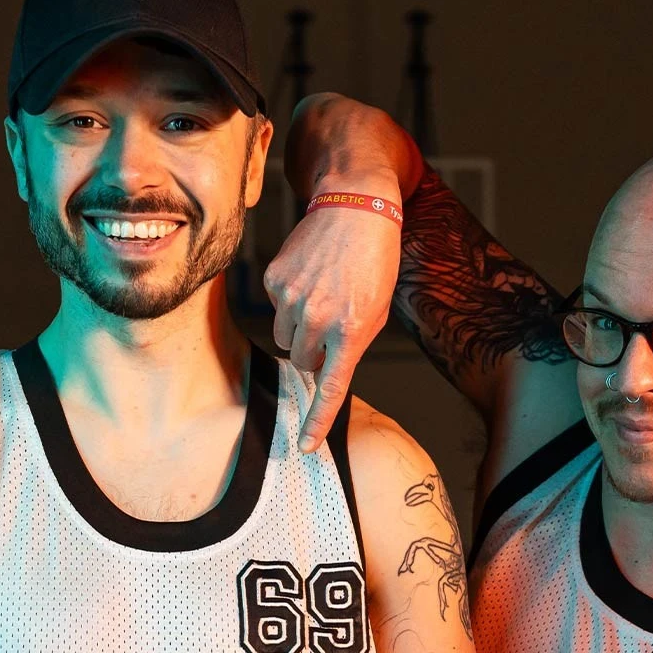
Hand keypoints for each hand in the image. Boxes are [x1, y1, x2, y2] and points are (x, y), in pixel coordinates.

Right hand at [266, 192, 400, 450]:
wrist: (356, 206)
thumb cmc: (375, 262)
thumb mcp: (378, 309)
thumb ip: (352, 345)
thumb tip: (322, 372)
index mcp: (352, 330)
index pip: (331, 387)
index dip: (317, 420)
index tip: (305, 445)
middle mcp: (319, 317)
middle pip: (303, 361)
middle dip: (315, 352)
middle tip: (332, 324)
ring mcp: (292, 297)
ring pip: (285, 337)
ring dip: (300, 328)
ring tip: (323, 295)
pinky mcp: (274, 279)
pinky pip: (276, 308)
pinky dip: (290, 300)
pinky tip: (311, 276)